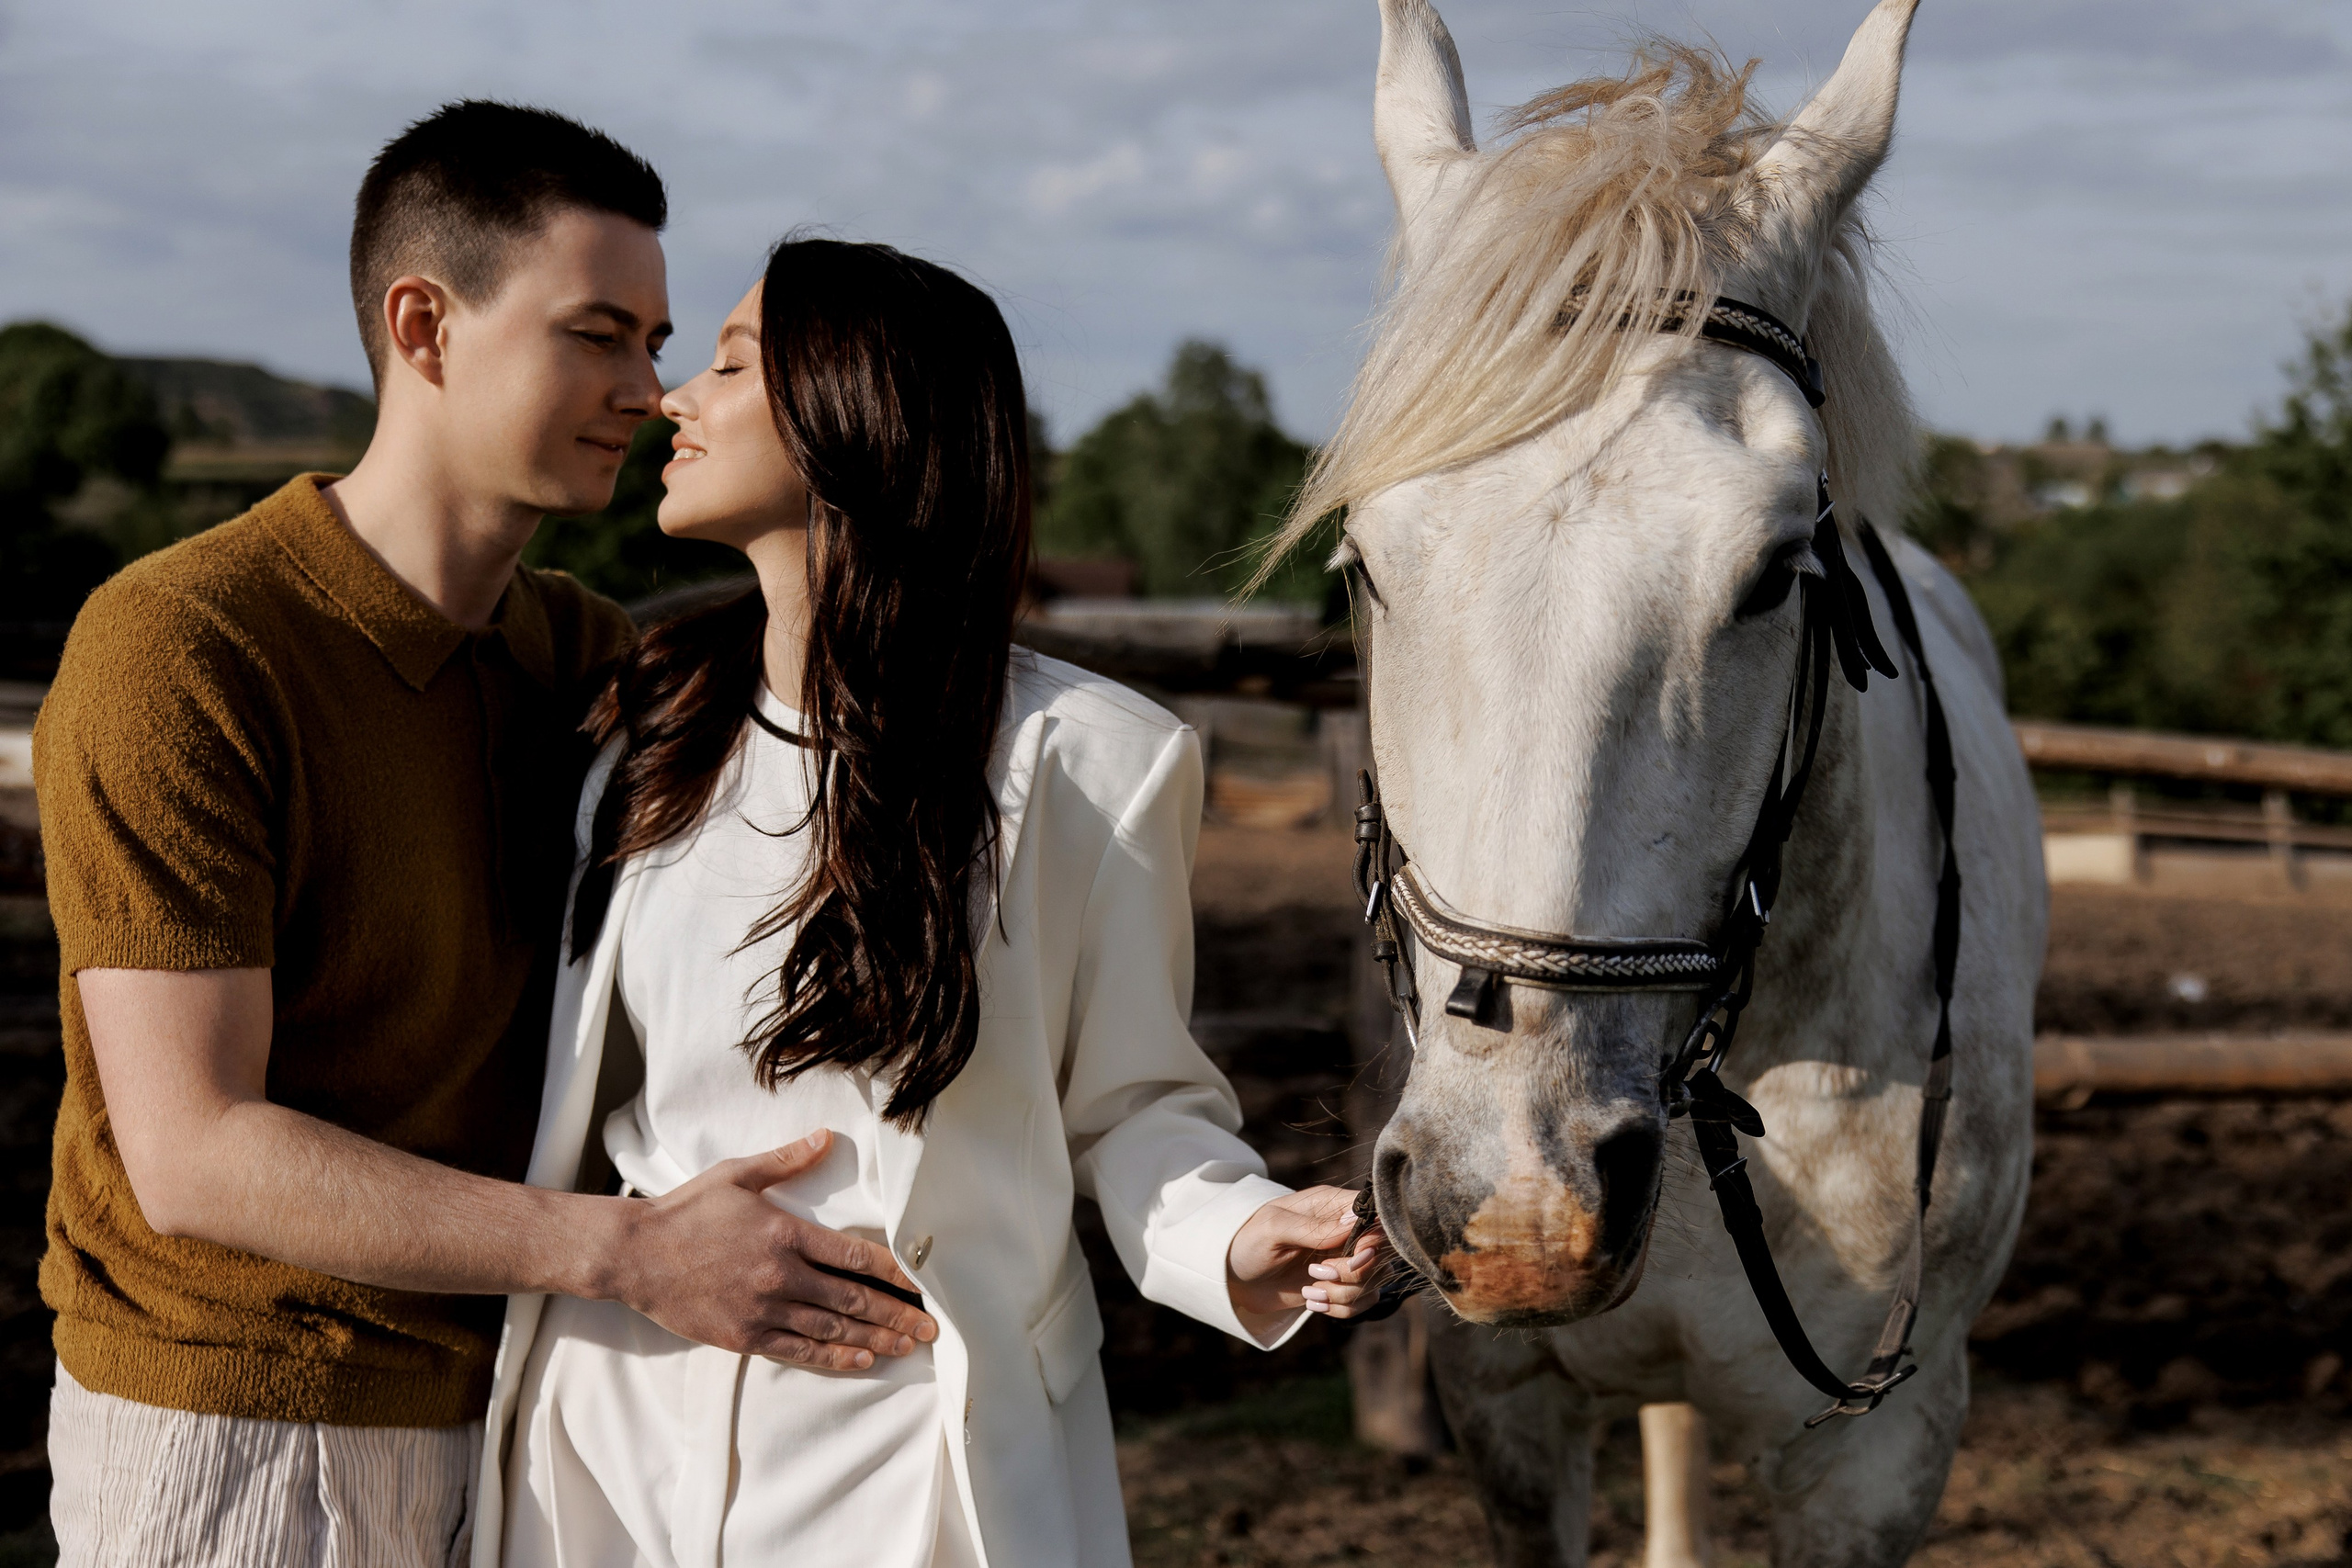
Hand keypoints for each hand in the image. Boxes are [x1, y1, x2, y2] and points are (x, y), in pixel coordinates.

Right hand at [604, 1131, 937, 1370]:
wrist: (635, 1255)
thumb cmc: (686, 1210)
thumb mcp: (737, 1175)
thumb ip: (787, 1160)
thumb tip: (826, 1137)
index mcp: (785, 1232)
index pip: (855, 1255)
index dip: (893, 1273)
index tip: (921, 1285)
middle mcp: (781, 1274)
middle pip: (853, 1299)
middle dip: (896, 1315)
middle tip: (931, 1329)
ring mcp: (763, 1309)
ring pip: (832, 1329)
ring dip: (874, 1339)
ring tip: (907, 1347)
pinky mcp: (744, 1336)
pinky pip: (798, 1350)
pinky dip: (833, 1357)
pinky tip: (860, 1360)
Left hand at [1226, 1185, 1391, 1322]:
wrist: (1231, 1276)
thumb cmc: (1246, 1241)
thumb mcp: (1274, 1229)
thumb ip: (1313, 1227)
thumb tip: (1354, 1221)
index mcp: (1332, 1206)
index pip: (1376, 1218)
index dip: (1373, 1242)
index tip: (1351, 1259)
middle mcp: (1344, 1231)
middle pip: (1381, 1255)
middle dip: (1353, 1274)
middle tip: (1316, 1274)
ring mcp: (1344, 1260)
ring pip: (1374, 1283)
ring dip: (1343, 1295)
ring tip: (1308, 1291)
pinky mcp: (1339, 1286)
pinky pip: (1363, 1302)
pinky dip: (1342, 1309)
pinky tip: (1312, 1303)